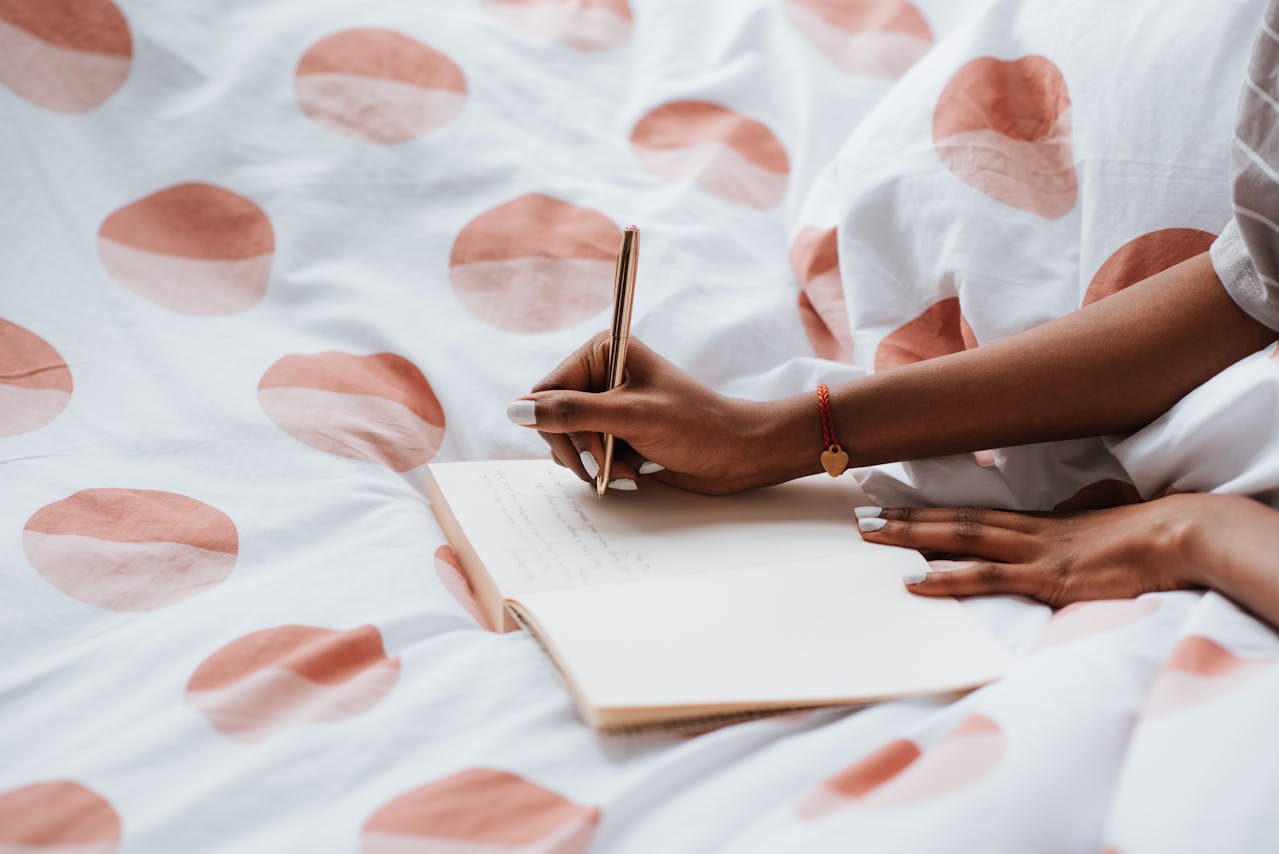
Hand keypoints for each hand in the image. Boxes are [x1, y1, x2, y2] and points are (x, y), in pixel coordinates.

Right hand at [509, 333, 794, 494]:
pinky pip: (587, 454)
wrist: (738, 454)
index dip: (557, 428)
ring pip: (567, 441)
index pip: (546, 392)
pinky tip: (632, 472)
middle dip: (579, 450)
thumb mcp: (630, 417)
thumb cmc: (696, 426)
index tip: (586, 454)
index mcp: (604, 350)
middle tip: (606, 469)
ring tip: (626, 470)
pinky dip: (604, 468)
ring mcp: (608, 403)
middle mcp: (602, 373)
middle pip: (553, 419)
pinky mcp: (617, 430)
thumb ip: (571, 413)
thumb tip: (514, 411)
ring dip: (593, 463)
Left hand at [856, 494, 1215, 606]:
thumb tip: (1068, 514)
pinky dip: (945, 580)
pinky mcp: (1045, 578)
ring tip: (870, 536)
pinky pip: (985, 578)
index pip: (971, 515)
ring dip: (909, 538)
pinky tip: (914, 582)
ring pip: (957, 538)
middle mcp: (1026, 532)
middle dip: (904, 520)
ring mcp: (1032, 553)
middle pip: (952, 520)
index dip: (931, 512)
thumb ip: (1076, 517)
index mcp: (1039, 523)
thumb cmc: (1147, 534)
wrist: (1178, 535)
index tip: (894, 509)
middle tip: (860, 517)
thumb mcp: (1101, 521)